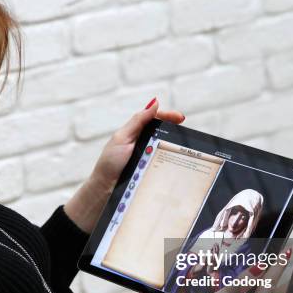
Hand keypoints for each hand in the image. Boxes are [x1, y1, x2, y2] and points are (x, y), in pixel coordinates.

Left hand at [65, 98, 184, 232]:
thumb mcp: (122, 138)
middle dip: (176, 128)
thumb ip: (138, 121)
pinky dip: (174, 160)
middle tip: (185, 129)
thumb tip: (154, 104)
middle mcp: (144, 143)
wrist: (105, 189)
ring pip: (167, 148)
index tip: (180, 118)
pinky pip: (166, 164)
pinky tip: (181, 160)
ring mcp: (149, 157)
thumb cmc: (110, 163)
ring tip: (186, 145)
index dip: (168, 116)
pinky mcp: (152, 171)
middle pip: (164, 132)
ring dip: (177, 145)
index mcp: (135, 132)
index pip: (155, 119)